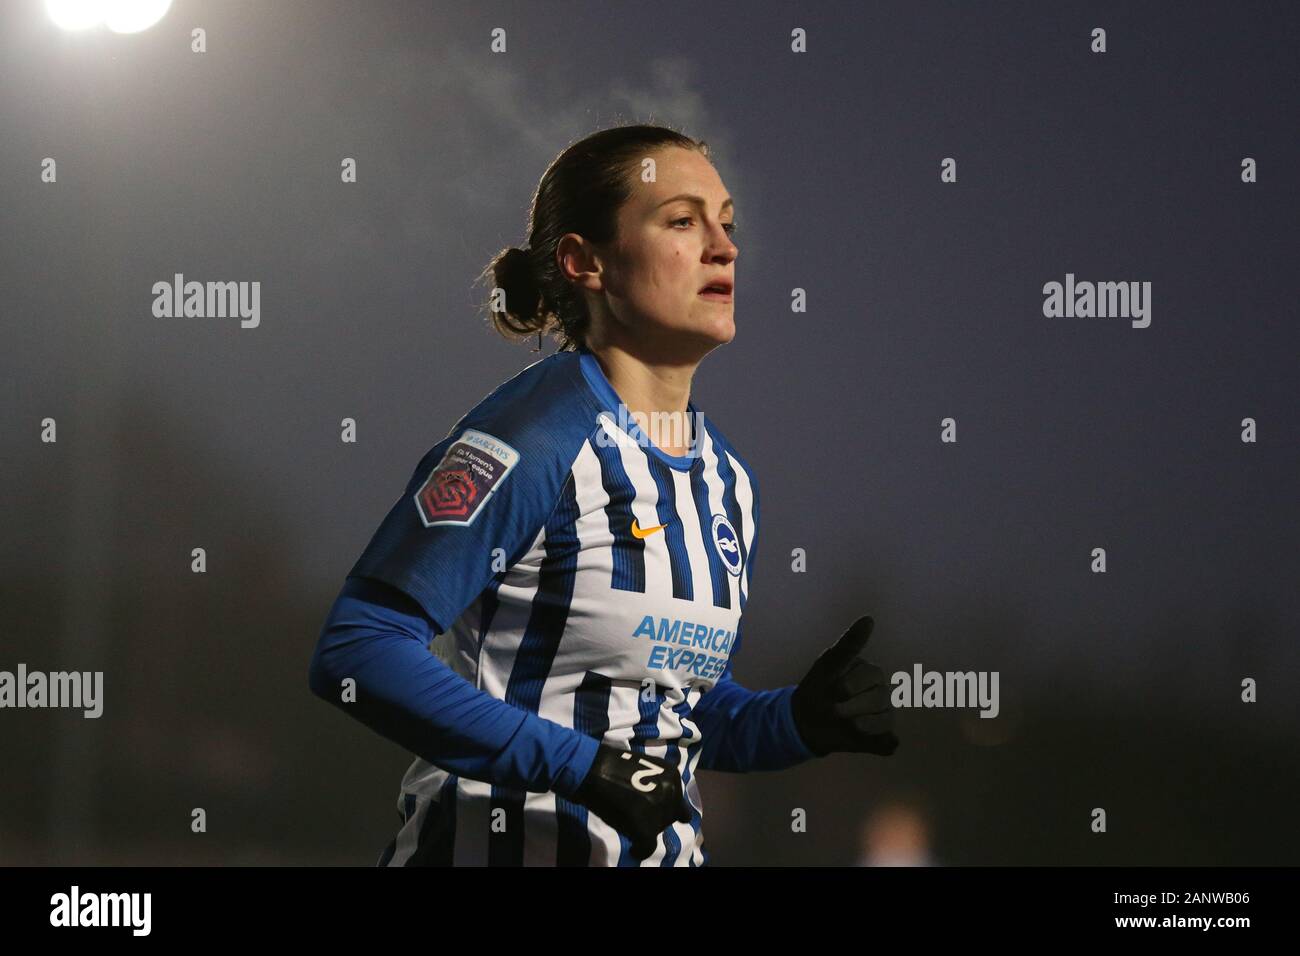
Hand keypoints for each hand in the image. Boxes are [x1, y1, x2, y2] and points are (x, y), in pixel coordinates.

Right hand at [572, 744, 692, 859]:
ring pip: (659, 830)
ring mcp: (660, 809)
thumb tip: (660, 800)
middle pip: (671, 817)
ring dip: (646, 829)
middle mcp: (672, 792)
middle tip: (637, 817)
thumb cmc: (612, 764)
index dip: (665, 809)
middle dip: (656, 818)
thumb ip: (658, 783)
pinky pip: (648, 846)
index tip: (652, 811)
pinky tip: (634, 849)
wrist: (591, 768)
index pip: (678, 802)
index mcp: (673, 776)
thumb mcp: (645, 767)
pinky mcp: (646, 827)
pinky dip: (640, 850)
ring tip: (630, 825)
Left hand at [791, 616, 898, 756]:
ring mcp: (884, 715)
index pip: (872, 676)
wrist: (804, 721)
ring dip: (859, 724)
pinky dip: (878, 743)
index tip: (833, 690)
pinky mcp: (882, 738)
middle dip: (851, 706)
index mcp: (870, 672)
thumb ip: (849, 644)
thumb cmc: (817, 688)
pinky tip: (860, 737)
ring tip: (842, 721)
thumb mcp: (828, 664)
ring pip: (884, 720)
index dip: (850, 685)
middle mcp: (882, 692)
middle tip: (833, 707)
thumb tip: (869, 618)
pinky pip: (889, 742)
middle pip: (880, 698)